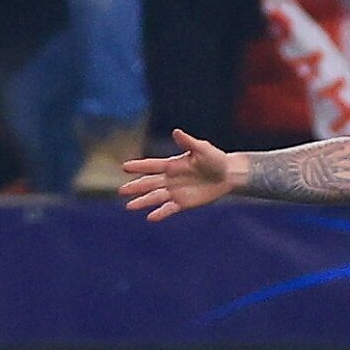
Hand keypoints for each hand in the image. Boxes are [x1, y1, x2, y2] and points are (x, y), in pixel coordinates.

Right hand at [120, 129, 235, 221]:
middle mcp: (169, 179)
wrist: (228, 175)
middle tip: (121, 190)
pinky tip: (150, 217)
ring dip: (143, 201)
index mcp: (171, 165)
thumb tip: (176, 132)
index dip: (139, 166)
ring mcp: (175, 191)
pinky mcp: (183, 203)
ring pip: (155, 197)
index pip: (151, 166)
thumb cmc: (215, 158)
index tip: (124, 167)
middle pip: (149, 183)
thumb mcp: (202, 149)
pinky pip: (169, 208)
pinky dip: (160, 213)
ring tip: (129, 206)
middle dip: (135, 187)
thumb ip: (188, 142)